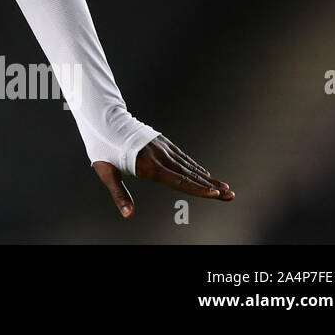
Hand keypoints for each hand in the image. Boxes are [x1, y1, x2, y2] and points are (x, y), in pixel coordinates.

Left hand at [93, 134, 233, 217]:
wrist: (103, 120)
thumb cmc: (103, 150)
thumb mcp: (106, 173)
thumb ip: (119, 194)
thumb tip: (128, 214)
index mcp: (149, 166)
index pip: (178, 180)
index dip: (197, 188)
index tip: (215, 194)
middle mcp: (160, 156)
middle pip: (190, 174)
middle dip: (211, 186)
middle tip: (230, 194)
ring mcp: (163, 147)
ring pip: (189, 165)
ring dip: (207, 177)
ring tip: (225, 187)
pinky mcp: (162, 142)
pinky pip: (182, 157)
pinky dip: (195, 166)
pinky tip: (205, 173)